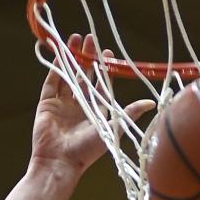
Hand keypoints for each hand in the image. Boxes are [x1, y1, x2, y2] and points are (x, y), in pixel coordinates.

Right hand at [29, 32, 150, 177]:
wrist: (60, 161)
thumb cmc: (88, 150)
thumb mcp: (113, 129)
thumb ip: (130, 114)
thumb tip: (152, 104)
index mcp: (96, 112)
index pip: (102, 85)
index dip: (104, 69)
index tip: (108, 52)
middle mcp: (80, 106)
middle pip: (84, 75)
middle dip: (87, 56)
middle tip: (91, 38)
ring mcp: (62, 104)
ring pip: (68, 74)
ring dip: (71, 57)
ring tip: (75, 38)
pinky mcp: (47, 103)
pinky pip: (52, 80)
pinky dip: (55, 65)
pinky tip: (59, 50)